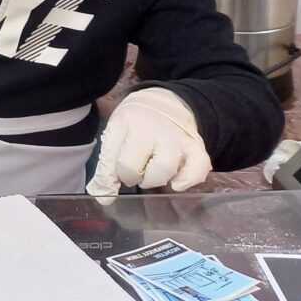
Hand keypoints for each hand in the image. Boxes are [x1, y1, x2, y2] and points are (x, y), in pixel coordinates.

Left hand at [87, 88, 210, 201]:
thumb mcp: (116, 135)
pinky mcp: (196, 146)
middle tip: (134, 172)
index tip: (107, 193)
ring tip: (151, 173)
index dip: (107, 178)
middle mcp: (149, 128)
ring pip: (163, 169)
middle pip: (132, 166)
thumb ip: (107, 166)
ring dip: (154, 180)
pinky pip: (197, 169)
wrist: (165, 102)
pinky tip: (176, 181)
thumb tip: (103, 198)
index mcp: (124, 123)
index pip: (110, 157)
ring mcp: (175, 137)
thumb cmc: (135, 124)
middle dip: (131, 177)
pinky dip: (186, 180)